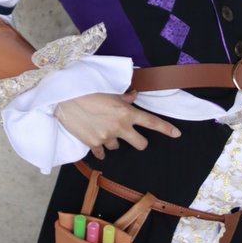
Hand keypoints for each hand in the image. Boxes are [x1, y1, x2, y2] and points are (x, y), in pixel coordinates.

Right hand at [54, 89, 180, 159]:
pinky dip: (100, 148)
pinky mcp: (93, 144)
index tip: (177, 134)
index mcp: (127, 112)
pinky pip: (102, 153)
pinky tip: (95, 138)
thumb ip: (124, 96)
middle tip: (130, 135)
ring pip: (118, 147)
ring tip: (102, 128)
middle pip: (141, 144)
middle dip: (138, 141)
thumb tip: (133, 96)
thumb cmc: (87, 90)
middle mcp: (120, 126)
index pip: (152, 122)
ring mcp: (107, 137)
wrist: (64, 98)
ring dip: (114, 140)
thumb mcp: (109, 90)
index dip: (166, 129)